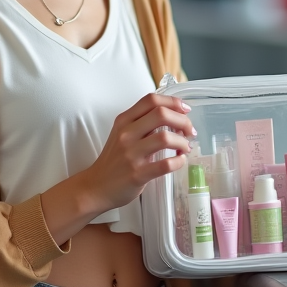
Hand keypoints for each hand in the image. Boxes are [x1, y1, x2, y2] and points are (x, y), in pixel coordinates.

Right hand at [79, 93, 195, 215]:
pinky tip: (180, 160)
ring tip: (185, 147)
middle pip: (161, 114)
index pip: (151, 100)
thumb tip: (172, 114)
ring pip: (165, 138)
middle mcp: (127, 134)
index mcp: (124, 121)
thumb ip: (142, 122)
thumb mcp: (121, 133)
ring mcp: (131, 154)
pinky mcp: (138, 174)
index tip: (185, 110)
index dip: (173, 101)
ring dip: (183, 141)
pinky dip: (179, 161)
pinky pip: (166, 164)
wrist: (96, 186)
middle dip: (183, 120)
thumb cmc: (114, 159)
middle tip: (190, 130)